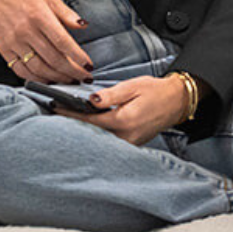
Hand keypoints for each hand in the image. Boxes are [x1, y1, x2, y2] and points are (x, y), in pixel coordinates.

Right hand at [0, 0, 94, 83]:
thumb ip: (67, 14)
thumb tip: (84, 25)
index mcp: (39, 16)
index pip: (62, 42)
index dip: (78, 57)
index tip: (88, 65)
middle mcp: (25, 31)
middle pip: (53, 59)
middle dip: (72, 72)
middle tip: (84, 77)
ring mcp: (13, 43)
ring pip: (39, 69)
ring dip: (58, 78)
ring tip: (70, 80)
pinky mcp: (4, 51)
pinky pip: (22, 71)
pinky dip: (38, 79)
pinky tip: (49, 80)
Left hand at [52, 75, 187, 145]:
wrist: (177, 102)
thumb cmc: (156, 91)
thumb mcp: (133, 86)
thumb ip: (111, 95)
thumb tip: (91, 100)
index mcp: (125, 120)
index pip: (90, 120)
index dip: (71, 114)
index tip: (56, 108)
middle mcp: (127, 136)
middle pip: (92, 135)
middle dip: (73, 126)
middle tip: (55, 116)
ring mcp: (130, 143)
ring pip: (100, 141)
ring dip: (84, 133)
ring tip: (67, 123)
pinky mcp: (132, 144)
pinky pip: (110, 143)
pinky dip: (97, 136)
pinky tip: (88, 129)